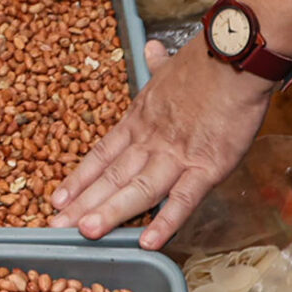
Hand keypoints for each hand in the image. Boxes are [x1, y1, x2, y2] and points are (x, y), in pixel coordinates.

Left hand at [50, 37, 268, 245]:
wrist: (235, 56)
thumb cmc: (206, 61)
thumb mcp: (172, 64)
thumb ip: (158, 64)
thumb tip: (150, 49)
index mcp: (140, 120)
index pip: (102, 154)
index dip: (79, 179)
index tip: (57, 199)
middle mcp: (151, 140)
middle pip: (112, 177)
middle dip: (83, 204)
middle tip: (56, 227)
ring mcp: (177, 155)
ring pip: (138, 190)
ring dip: (111, 212)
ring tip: (86, 232)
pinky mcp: (208, 166)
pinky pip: (183, 198)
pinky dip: (166, 221)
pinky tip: (148, 242)